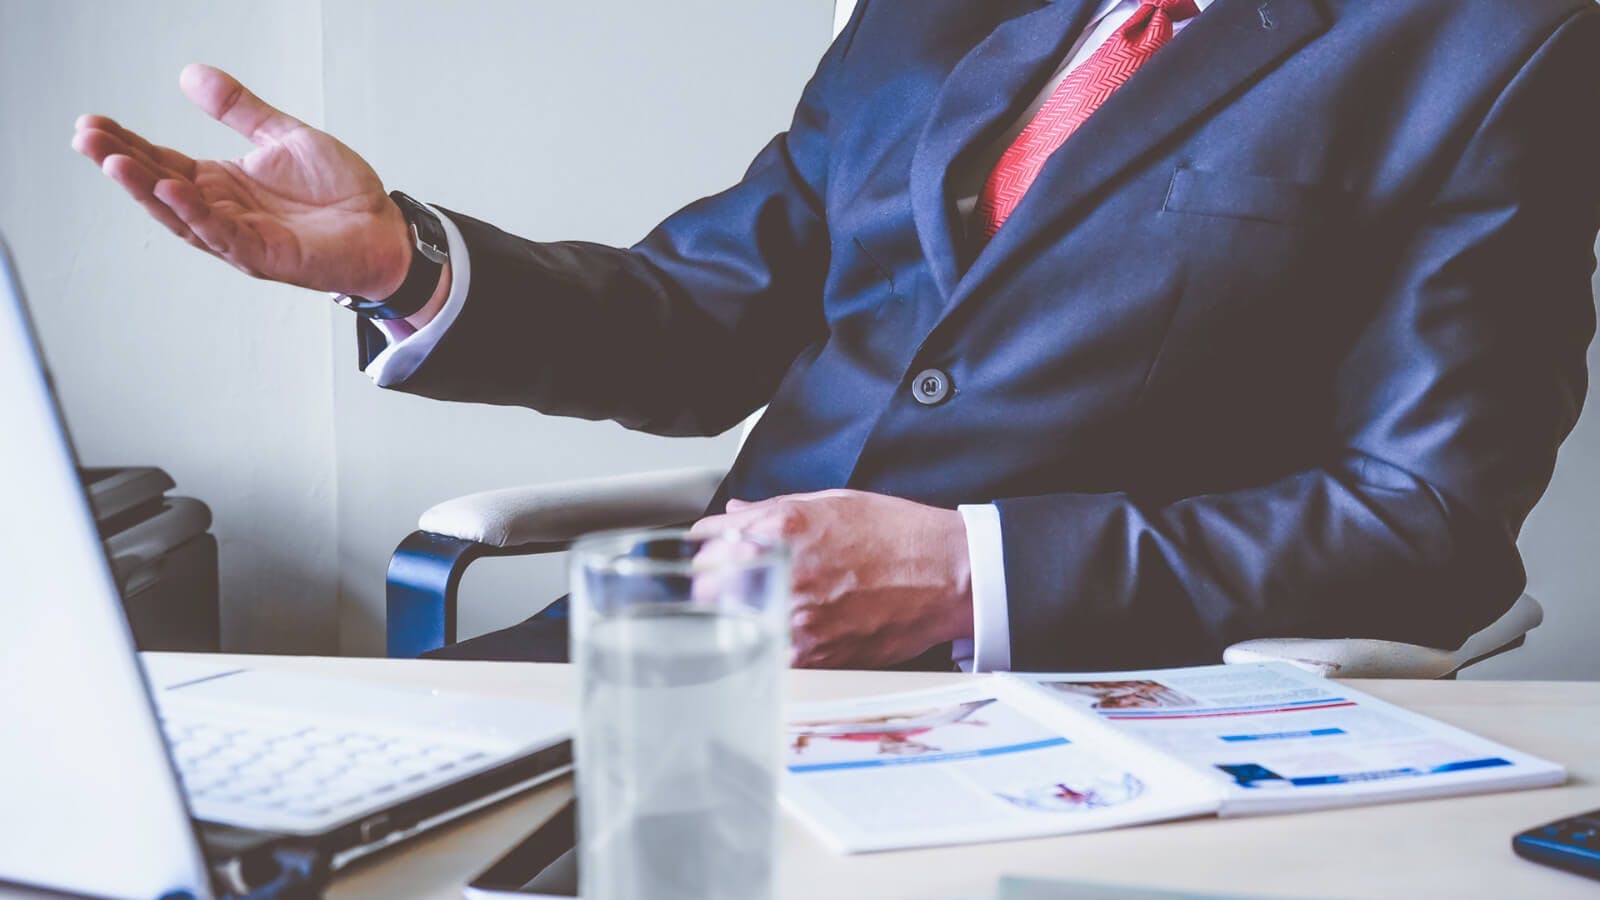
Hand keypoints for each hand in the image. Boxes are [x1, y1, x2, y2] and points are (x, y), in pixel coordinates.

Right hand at [71, 64, 412, 299]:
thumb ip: (239, 109)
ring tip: (113, 162)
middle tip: (86, 138)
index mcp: (223, 184)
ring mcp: (242, 237)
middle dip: (122, 164)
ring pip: (182, 215)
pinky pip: (224, 235)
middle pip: (161, 188)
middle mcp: (223, 212)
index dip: (127, 144)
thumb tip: (191, 75)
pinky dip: (197, 213)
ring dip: (147, 190)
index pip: (162, 161)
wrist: (385, 228)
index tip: (92, 123)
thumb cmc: (340, 193)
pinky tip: (174, 189)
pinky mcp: (267, 255)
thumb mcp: (284, 136)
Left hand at [692, 490, 973, 668]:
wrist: (949, 575)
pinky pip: (769, 653)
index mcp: (785, 529)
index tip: (708, 551)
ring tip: (757, 609)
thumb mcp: (834, 503)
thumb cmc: (900, 536)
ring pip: (733, 626)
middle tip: (722, 584)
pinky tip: (783, 632)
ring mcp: (799, 619)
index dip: (706, 546)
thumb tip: (736, 514)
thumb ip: (774, 509)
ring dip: (736, 618)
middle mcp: (786, 574)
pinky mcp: (817, 655)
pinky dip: (767, 644)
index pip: (711, 540)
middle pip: (708, 588)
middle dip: (710, 584)